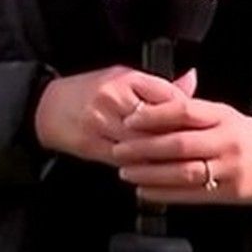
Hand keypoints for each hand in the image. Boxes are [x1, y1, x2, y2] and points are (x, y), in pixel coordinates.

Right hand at [33, 65, 197, 165]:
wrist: (48, 107)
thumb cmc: (90, 90)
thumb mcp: (124, 77)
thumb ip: (158, 85)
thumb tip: (192, 79)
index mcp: (125, 78)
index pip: (166, 95)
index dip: (188, 113)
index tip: (203, 124)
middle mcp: (113, 99)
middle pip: (157, 124)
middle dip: (180, 139)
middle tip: (201, 150)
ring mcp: (101, 124)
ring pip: (142, 145)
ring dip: (164, 158)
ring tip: (185, 165)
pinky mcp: (93, 146)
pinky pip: (125, 161)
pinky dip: (144, 168)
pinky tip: (158, 173)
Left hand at [111, 83, 251, 204]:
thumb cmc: (245, 135)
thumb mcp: (225, 115)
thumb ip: (193, 109)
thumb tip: (155, 97)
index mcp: (223, 116)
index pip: (186, 111)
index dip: (155, 115)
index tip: (130, 119)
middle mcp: (226, 141)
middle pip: (180, 144)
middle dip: (145, 147)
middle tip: (119, 149)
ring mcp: (229, 169)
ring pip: (184, 171)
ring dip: (151, 173)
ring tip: (126, 172)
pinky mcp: (229, 193)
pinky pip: (192, 195)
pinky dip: (165, 194)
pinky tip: (144, 192)